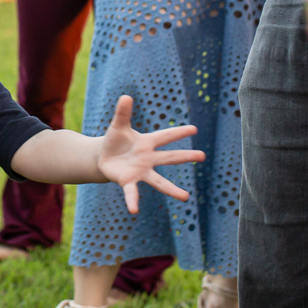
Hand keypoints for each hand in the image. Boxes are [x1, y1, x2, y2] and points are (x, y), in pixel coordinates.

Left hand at [98, 95, 202, 213]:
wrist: (104, 157)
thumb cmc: (115, 140)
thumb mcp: (118, 126)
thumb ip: (122, 113)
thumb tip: (126, 96)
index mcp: (147, 143)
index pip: (165, 136)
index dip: (178, 132)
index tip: (194, 129)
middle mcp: (148, 158)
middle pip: (169, 157)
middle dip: (185, 156)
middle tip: (203, 156)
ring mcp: (141, 172)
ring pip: (159, 182)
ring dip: (172, 189)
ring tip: (185, 197)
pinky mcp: (129, 181)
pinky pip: (132, 192)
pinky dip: (133, 201)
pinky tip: (134, 211)